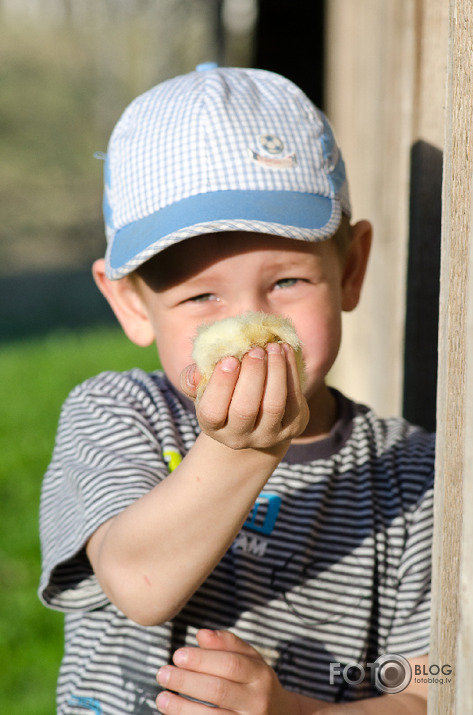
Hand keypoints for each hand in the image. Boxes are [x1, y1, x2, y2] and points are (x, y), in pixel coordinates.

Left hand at [156, 629, 299, 714]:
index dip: (202, 660)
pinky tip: (173, 714)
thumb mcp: (250, 660)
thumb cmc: (257, 683)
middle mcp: (257, 701)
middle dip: (187, 681)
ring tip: (162, 697)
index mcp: (260, 675)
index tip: (178, 655)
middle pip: (219, 690)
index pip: (230, 664)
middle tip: (163, 673)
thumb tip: (201, 634)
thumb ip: (227, 644)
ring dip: (182, 708)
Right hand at [180, 344, 308, 450]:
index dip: (221, 385)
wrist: (257, 421)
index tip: (229, 359)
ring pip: (273, 404)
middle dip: (252, 376)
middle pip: (245, 409)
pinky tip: (285, 351)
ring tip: (272, 347)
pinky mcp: (293, 426)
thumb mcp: (205, 390)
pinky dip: (290, 371)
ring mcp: (268, 434)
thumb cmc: (224, 396)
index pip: (212, 412)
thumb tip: (195, 372)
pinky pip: (293, 398)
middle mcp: (239, 437)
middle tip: (255, 349)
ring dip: (274, 371)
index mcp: (213, 426)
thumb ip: (193, 379)